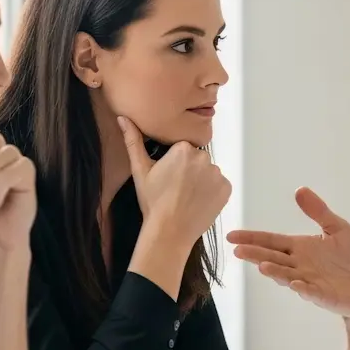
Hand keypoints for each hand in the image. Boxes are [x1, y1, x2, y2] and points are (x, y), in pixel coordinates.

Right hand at [119, 115, 230, 238]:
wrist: (170, 231)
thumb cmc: (153, 202)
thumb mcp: (140, 170)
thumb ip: (133, 141)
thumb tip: (123, 118)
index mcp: (183, 149)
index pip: (183, 147)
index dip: (175, 161)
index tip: (168, 175)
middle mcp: (204, 157)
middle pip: (197, 158)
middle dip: (189, 169)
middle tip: (176, 187)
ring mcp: (217, 174)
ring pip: (208, 171)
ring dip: (201, 180)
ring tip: (186, 196)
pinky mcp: (226, 189)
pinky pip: (219, 185)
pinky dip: (211, 191)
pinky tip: (198, 201)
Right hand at [227, 188, 349, 316]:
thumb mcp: (338, 228)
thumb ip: (319, 212)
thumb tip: (299, 189)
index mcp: (300, 248)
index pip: (272, 241)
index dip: (253, 238)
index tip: (232, 236)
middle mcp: (299, 265)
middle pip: (273, 258)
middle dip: (256, 255)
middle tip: (238, 250)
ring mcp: (309, 281)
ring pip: (287, 276)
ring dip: (275, 272)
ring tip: (262, 267)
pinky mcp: (323, 296)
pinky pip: (311, 293)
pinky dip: (304, 289)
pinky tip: (296, 285)